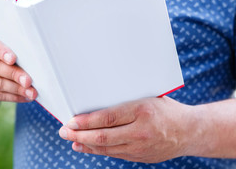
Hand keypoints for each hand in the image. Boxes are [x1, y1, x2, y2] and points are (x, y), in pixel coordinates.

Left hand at [59, 97, 199, 162]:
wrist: (189, 131)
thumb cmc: (166, 109)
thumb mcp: (148, 97)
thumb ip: (125, 101)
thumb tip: (98, 101)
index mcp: (142, 110)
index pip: (108, 118)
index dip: (86, 121)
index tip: (71, 121)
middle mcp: (141, 131)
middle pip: (104, 136)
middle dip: (79, 135)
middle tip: (63, 132)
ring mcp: (141, 147)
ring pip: (107, 148)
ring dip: (85, 145)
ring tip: (70, 139)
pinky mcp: (140, 157)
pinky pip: (114, 154)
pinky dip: (97, 151)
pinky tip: (86, 147)